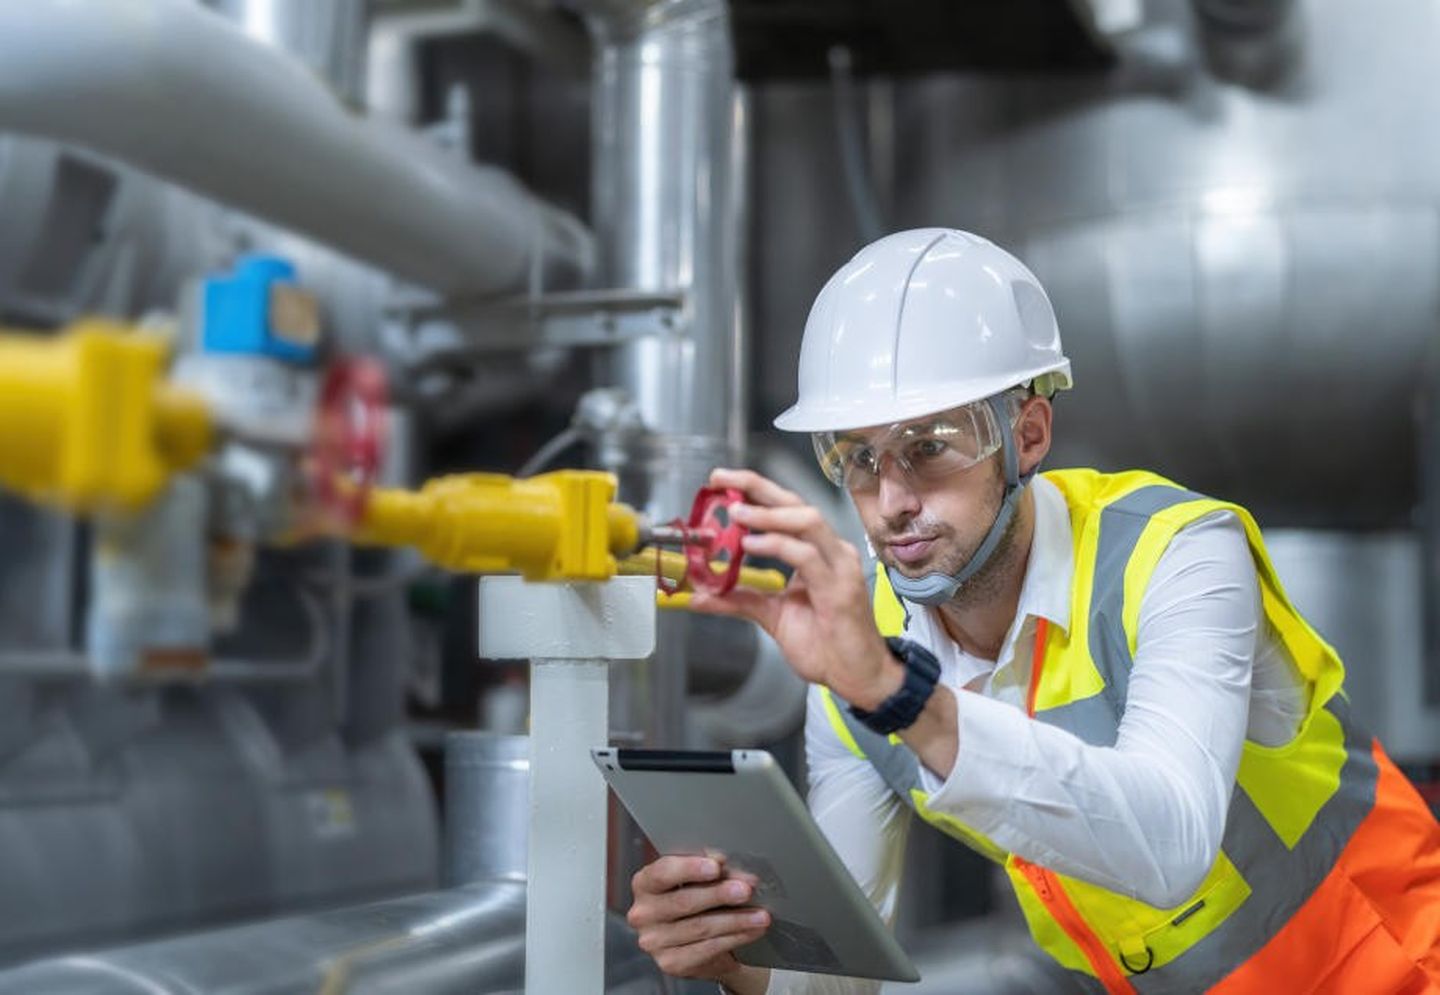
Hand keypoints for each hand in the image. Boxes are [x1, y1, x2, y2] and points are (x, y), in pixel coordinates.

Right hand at [627, 854, 771, 988]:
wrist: (697, 941)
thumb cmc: (695, 900)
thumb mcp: (698, 880)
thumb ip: (709, 870)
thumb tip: (727, 863)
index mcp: (645, 884)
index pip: (662, 873)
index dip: (689, 868)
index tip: (716, 866)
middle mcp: (643, 913)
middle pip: (683, 901)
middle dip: (718, 894)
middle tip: (746, 889)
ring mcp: (655, 941)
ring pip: (700, 927)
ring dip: (735, 920)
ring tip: (760, 914)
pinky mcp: (671, 963)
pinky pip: (707, 949)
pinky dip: (734, 938)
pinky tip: (752, 931)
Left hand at [690, 468, 902, 709]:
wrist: (857, 677)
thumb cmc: (826, 644)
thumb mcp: (772, 616)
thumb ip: (738, 599)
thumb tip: (698, 594)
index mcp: (816, 551)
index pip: (785, 507)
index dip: (754, 490)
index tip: (721, 482)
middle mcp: (831, 551)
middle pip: (795, 502)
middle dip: (756, 487)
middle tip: (722, 481)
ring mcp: (839, 566)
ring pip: (806, 521)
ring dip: (767, 514)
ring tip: (736, 513)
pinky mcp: (840, 588)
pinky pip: (807, 557)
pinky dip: (777, 545)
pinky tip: (751, 545)